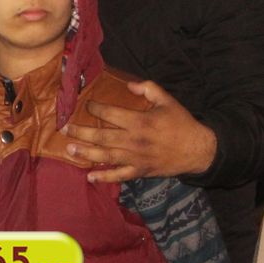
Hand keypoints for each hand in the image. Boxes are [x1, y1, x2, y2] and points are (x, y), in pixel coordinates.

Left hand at [62, 81, 217, 181]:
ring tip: (69, 149)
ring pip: (105, 156)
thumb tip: (129, 85)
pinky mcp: (140, 171)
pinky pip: (119, 176)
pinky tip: (90, 177)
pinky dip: (104, 177)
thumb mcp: (169, 101)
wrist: (199, 150)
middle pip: (102, 137)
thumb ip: (149, 89)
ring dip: (85, 153)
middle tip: (64, 129)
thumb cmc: (182, 124)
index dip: (96, 109)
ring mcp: (136, 158)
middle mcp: (134, 141)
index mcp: (140, 122)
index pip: (111, 114)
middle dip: (80, 132)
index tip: (87, 105)